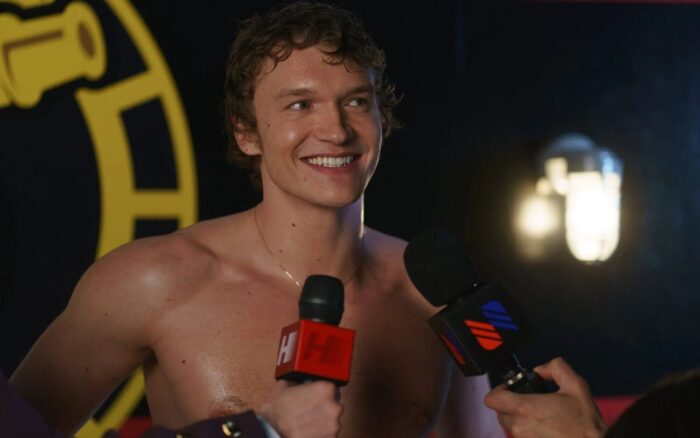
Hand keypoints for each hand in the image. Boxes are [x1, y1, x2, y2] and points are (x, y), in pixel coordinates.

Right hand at [258, 380, 342, 437]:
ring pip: (332, 422)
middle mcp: (334, 406)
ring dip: (323, 422)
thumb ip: (297, 382)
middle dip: (324, 408)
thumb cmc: (277, 412)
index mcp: (325, 389)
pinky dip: (321, 434)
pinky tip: (308, 432)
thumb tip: (297, 382)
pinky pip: (329, 434)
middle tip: (309, 412)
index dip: (321, 393)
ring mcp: (334, 425)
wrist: (271, 433)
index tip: (315, 397)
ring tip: (307, 424)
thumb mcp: (283, 386)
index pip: (331, 388)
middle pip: (334, 405)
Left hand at [483, 357, 606, 437]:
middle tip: (530, 402)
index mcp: (526, 408)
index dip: (499, 391)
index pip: (492, 399)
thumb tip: (541, 368)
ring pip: (511, 426)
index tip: (509, 389)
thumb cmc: (586, 424)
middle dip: (511, 405)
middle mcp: (520, 427)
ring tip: (541, 416)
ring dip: (520, 419)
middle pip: (501, 412)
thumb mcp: (576, 386)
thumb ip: (556, 368)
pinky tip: (546, 429)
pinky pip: (522, 437)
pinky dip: (529, 432)